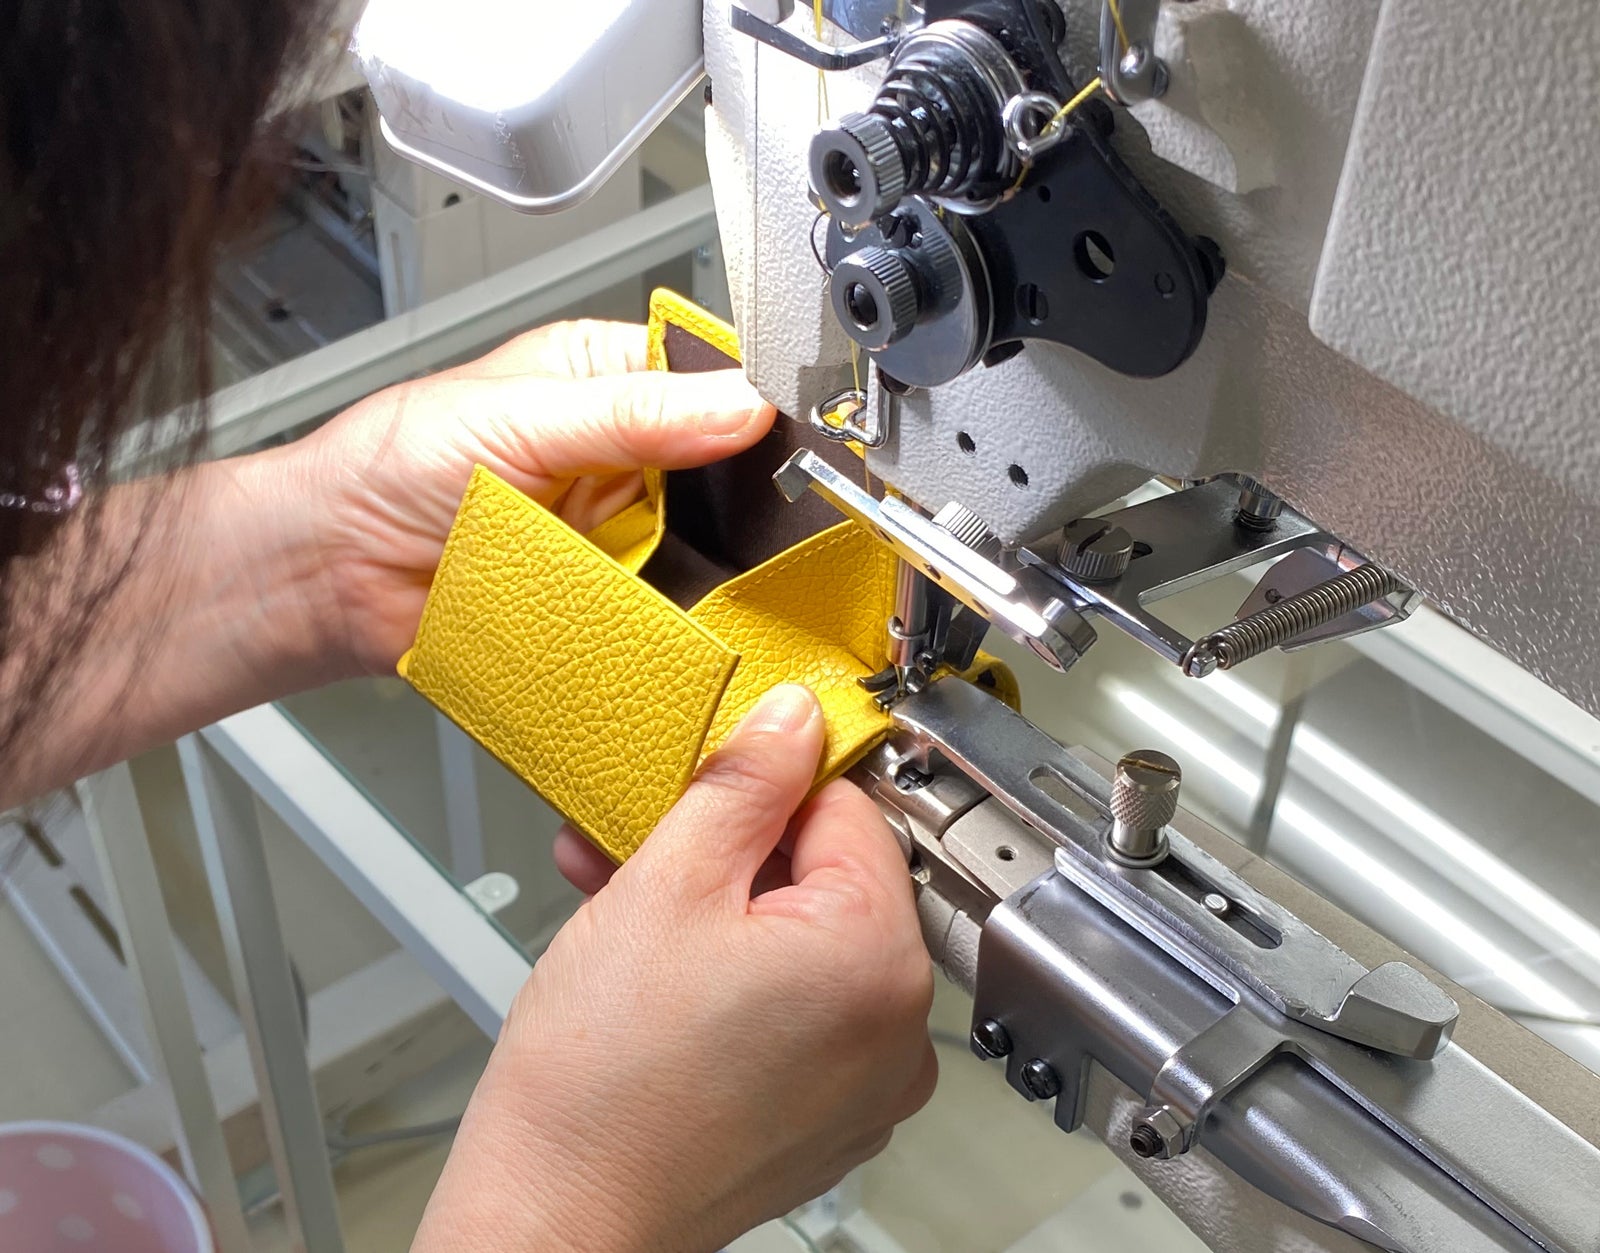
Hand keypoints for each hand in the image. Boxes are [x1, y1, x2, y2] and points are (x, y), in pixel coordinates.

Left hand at [293, 319, 772, 674]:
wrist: (330, 577)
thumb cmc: (386, 471)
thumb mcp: (519, 418)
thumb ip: (631, 411)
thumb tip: (738, 401)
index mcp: (601, 376)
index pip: (709, 376)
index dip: (754, 402)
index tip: (792, 434)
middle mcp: (620, 451)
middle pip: (723, 467)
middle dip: (743, 493)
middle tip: (767, 514)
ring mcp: (618, 528)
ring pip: (706, 541)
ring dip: (713, 557)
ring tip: (719, 562)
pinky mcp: (608, 595)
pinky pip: (668, 604)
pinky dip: (681, 612)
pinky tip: (691, 611)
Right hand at [411, 686, 936, 1252]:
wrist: (554, 1219)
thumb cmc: (600, 1084)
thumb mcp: (666, 884)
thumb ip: (743, 785)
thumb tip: (792, 721)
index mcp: (878, 960)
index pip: (847, 811)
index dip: (765, 788)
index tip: (709, 786)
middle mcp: (896, 1030)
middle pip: (824, 880)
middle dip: (727, 850)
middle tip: (642, 842)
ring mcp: (865, 1085)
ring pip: (800, 944)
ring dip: (715, 909)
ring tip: (621, 900)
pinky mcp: (826, 1118)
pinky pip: (794, 1011)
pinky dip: (732, 977)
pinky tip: (652, 966)